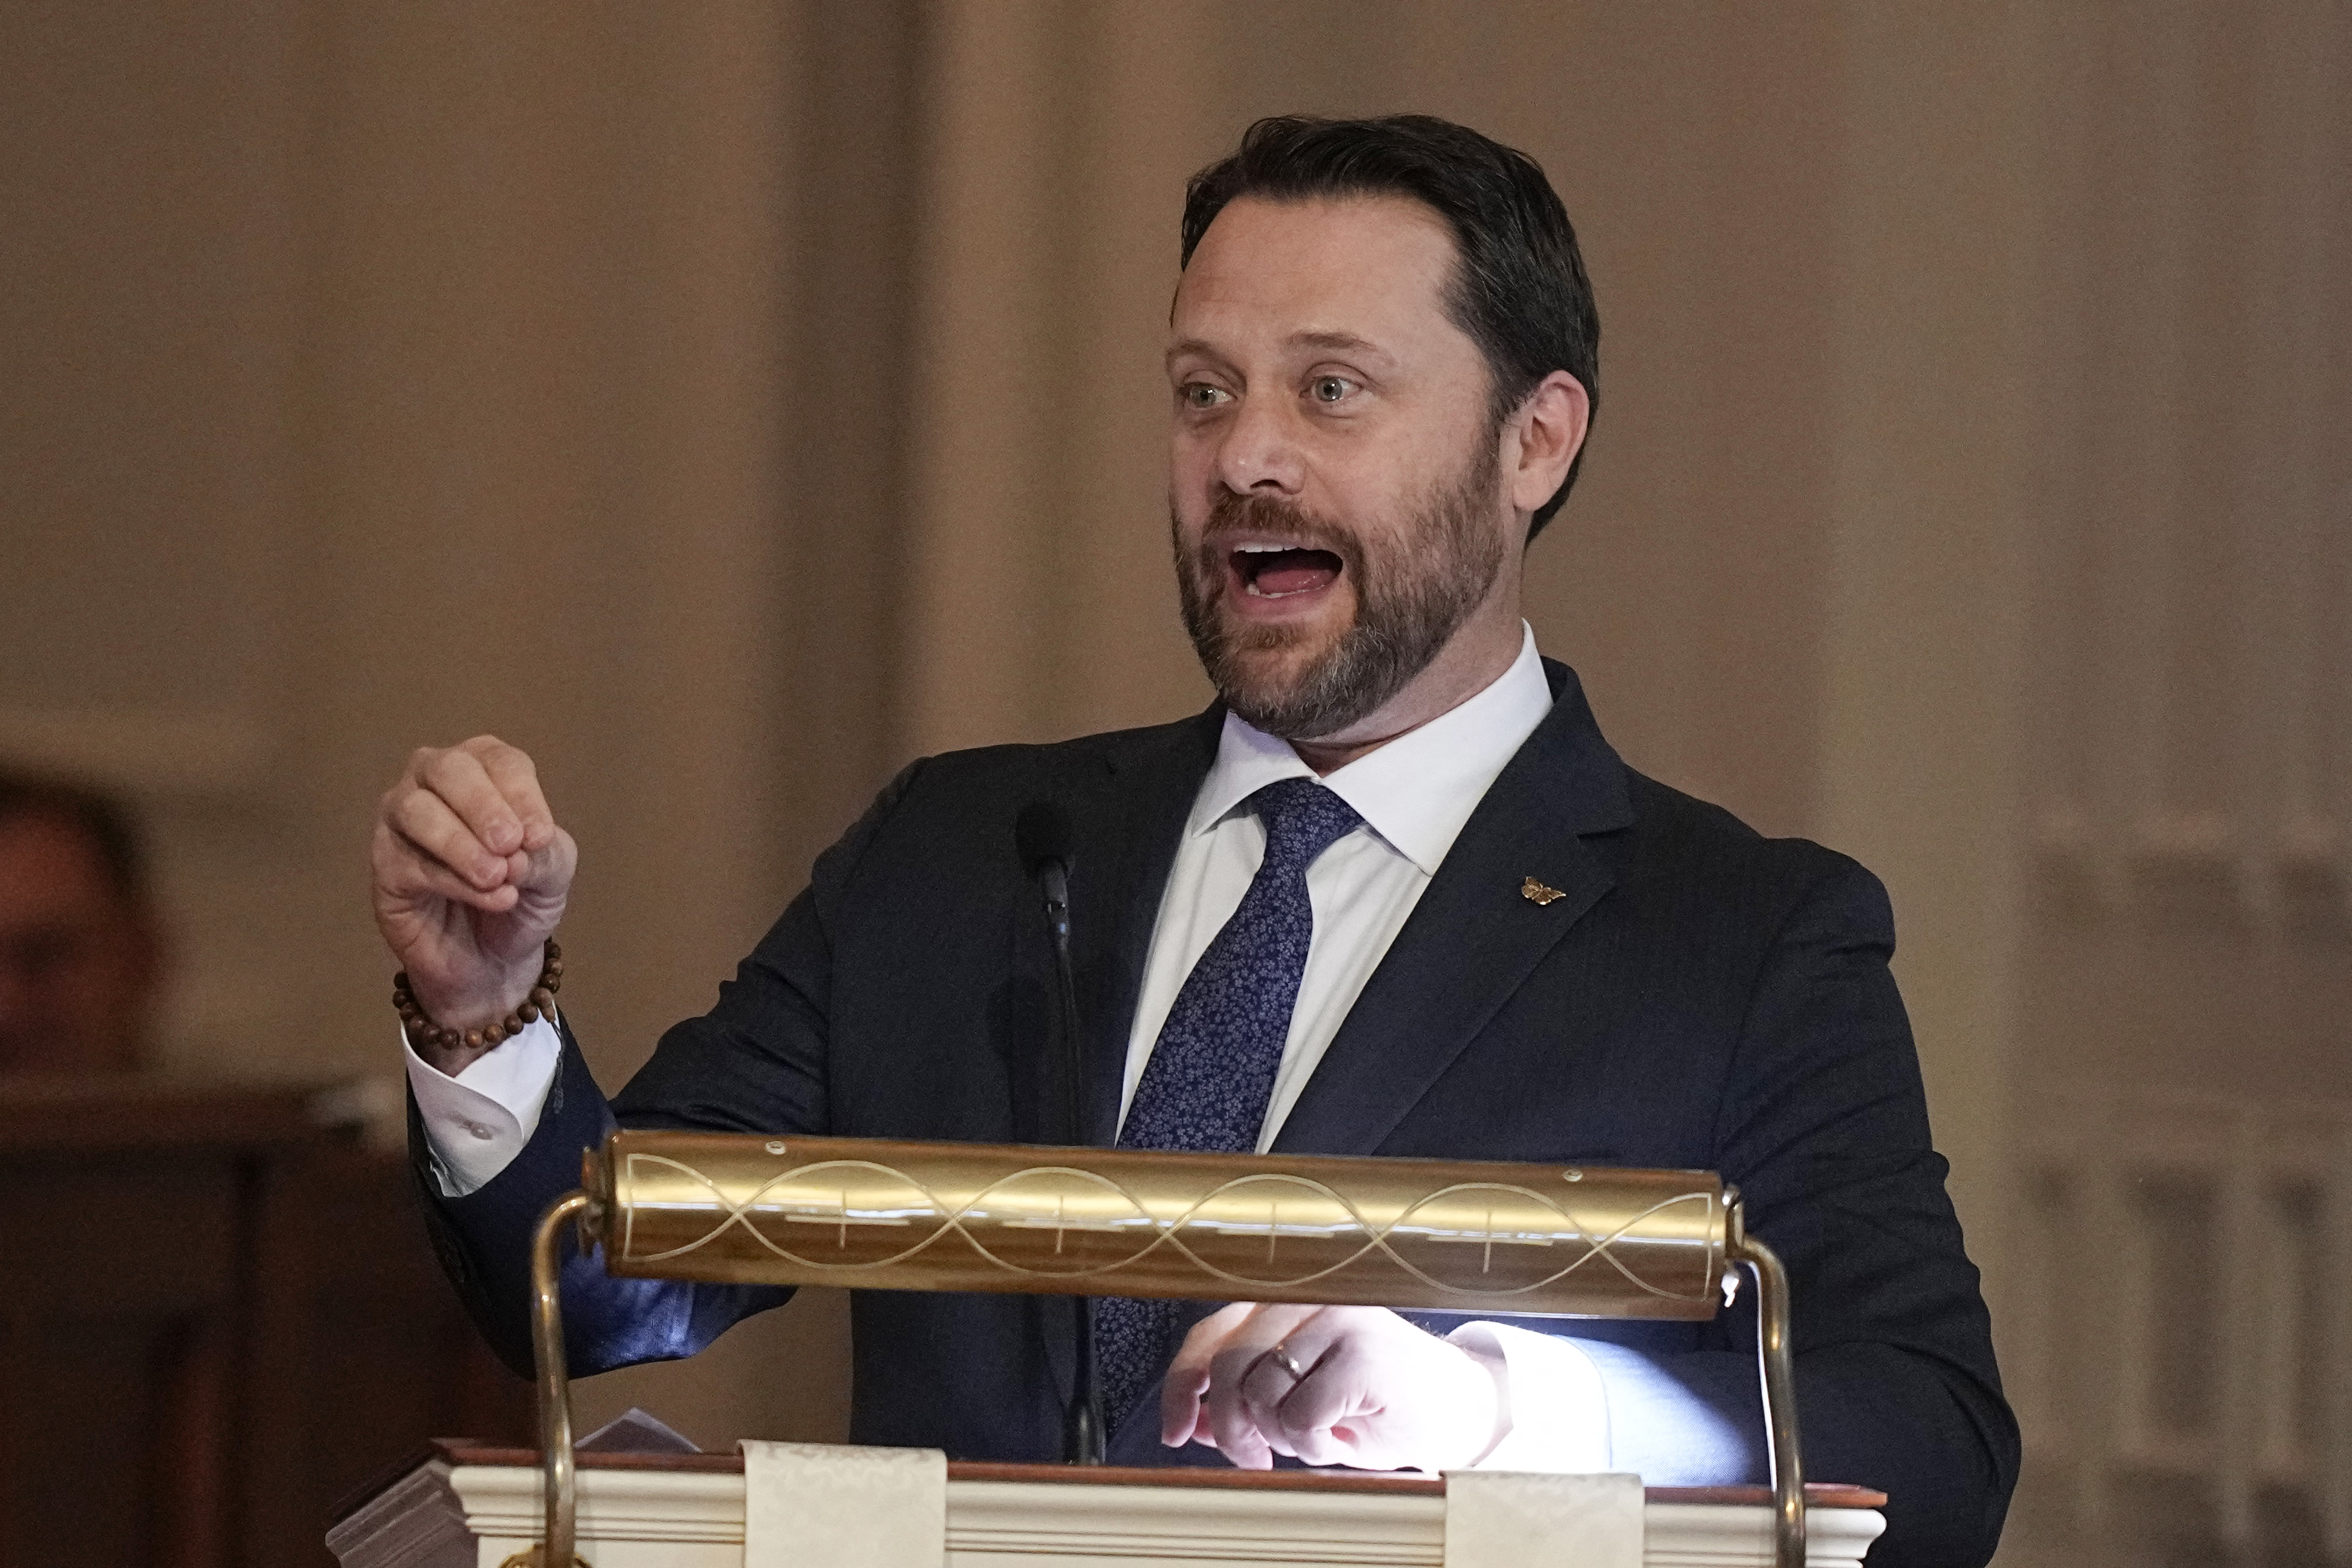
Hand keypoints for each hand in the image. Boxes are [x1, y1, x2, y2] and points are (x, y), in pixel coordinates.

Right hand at [370, 735, 575, 1073]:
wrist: (493, 959)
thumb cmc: (522, 895)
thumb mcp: (554, 870)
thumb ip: (545, 852)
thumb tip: (517, 850)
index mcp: (485, 768)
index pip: (500, 761)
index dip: (522, 796)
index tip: (540, 837)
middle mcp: (436, 781)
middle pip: (449, 769)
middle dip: (482, 806)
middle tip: (509, 844)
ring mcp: (401, 819)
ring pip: (417, 810)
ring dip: (460, 844)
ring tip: (497, 877)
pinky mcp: (384, 864)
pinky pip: (409, 862)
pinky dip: (453, 881)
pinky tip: (490, 898)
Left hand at [1161, 1303, 1505, 1472]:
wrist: (1463, 1404)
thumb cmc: (1381, 1400)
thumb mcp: (1303, 1397)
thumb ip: (1248, 1399)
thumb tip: (1191, 1419)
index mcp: (1284, 1304)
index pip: (1210, 1335)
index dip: (1181, 1386)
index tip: (1177, 1430)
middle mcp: (1305, 1301)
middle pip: (1227, 1368)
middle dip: (1232, 1428)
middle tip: (1258, 1458)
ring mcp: (1335, 1319)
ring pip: (1261, 1393)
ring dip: (1282, 1436)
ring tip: (1320, 1434)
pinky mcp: (1361, 1351)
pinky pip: (1301, 1415)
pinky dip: (1313, 1443)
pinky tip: (1343, 1435)